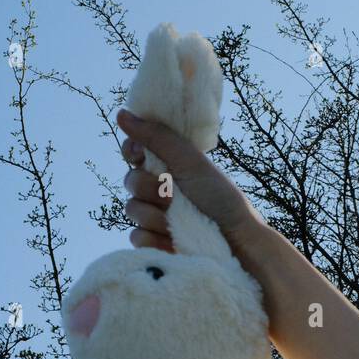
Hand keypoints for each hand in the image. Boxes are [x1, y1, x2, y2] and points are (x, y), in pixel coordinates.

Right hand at [117, 108, 261, 256]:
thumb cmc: (220, 198)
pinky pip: (136, 238)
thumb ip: (157, 137)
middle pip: (129, 181)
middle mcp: (159, 189)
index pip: (134, 151)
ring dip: (154, 215)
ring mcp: (155, 217)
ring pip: (131, 210)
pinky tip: (171, 240)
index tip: (140, 155)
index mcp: (168, 165)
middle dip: (149, 188)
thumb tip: (121, 113)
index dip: (132, 151)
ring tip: (178, 221)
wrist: (236, 241)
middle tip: (172, 195)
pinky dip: (153, 239)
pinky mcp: (154, 244)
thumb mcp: (190, 161)